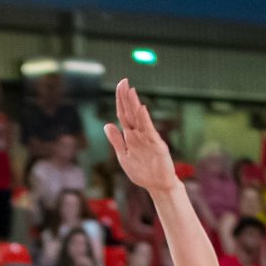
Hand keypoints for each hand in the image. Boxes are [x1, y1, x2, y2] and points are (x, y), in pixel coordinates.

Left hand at [105, 79, 177, 194]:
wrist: (158, 185)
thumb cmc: (142, 172)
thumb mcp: (123, 156)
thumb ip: (116, 140)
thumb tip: (107, 124)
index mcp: (130, 136)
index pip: (123, 115)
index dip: (120, 101)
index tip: (119, 85)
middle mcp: (139, 134)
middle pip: (130, 113)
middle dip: (126, 98)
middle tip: (123, 81)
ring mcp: (148, 139)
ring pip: (139, 119)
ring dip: (134, 105)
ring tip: (130, 91)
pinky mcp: (157, 145)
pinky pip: (149, 131)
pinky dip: (144, 120)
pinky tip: (141, 109)